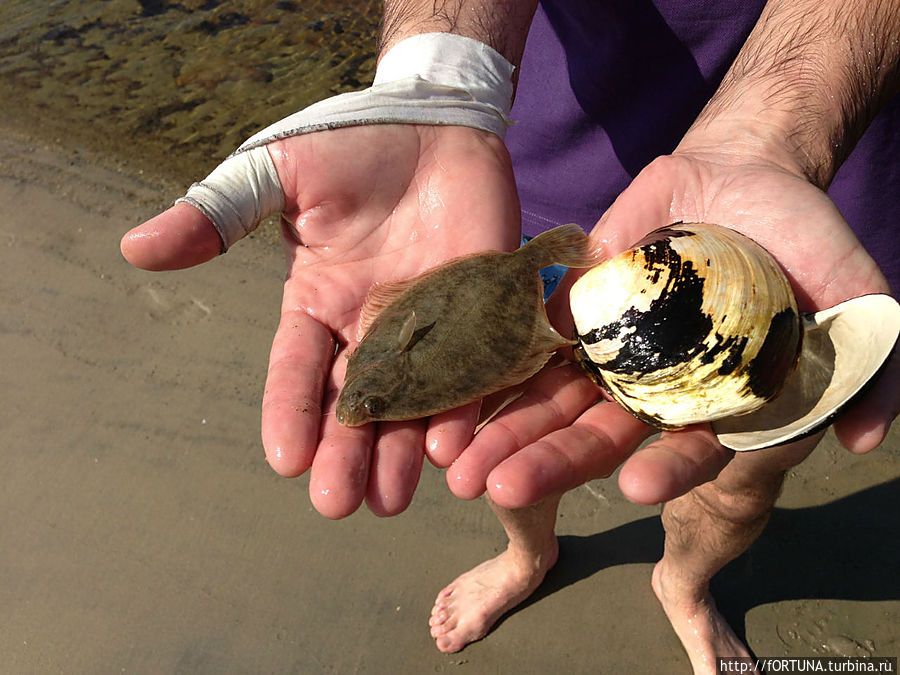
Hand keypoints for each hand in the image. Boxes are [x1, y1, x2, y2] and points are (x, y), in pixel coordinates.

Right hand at [121, 124, 520, 517]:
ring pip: (411, 403)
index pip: (297, 370)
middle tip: (338, 503)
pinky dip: (463, 408)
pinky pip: (472, 371)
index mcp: (317, 304)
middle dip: (344, 453)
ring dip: (401, 452)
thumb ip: (218, 214)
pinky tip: (455, 446)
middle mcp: (369, 329)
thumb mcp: (277, 174)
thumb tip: (134, 247)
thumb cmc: (352, 142)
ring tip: (392, 499)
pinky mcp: (480, 315)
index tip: (286, 460)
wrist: (437, 120)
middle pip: (353, 404)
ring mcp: (428, 328)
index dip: (290, 413)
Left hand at [451, 146, 895, 509]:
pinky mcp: (573, 314)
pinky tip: (451, 399)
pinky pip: (528, 345)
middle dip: (550, 463)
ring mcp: (609, 355)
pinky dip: (493, 371)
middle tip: (500, 489)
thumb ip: (861, 359)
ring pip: (552, 401)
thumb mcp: (850, 286)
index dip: (668, 469)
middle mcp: (655, 392)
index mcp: (716, 401)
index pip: (693, 448)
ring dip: (504, 433)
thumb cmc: (801, 233)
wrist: (740, 174)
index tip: (633, 486)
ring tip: (457, 464)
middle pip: (601, 436)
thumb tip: (870, 440)